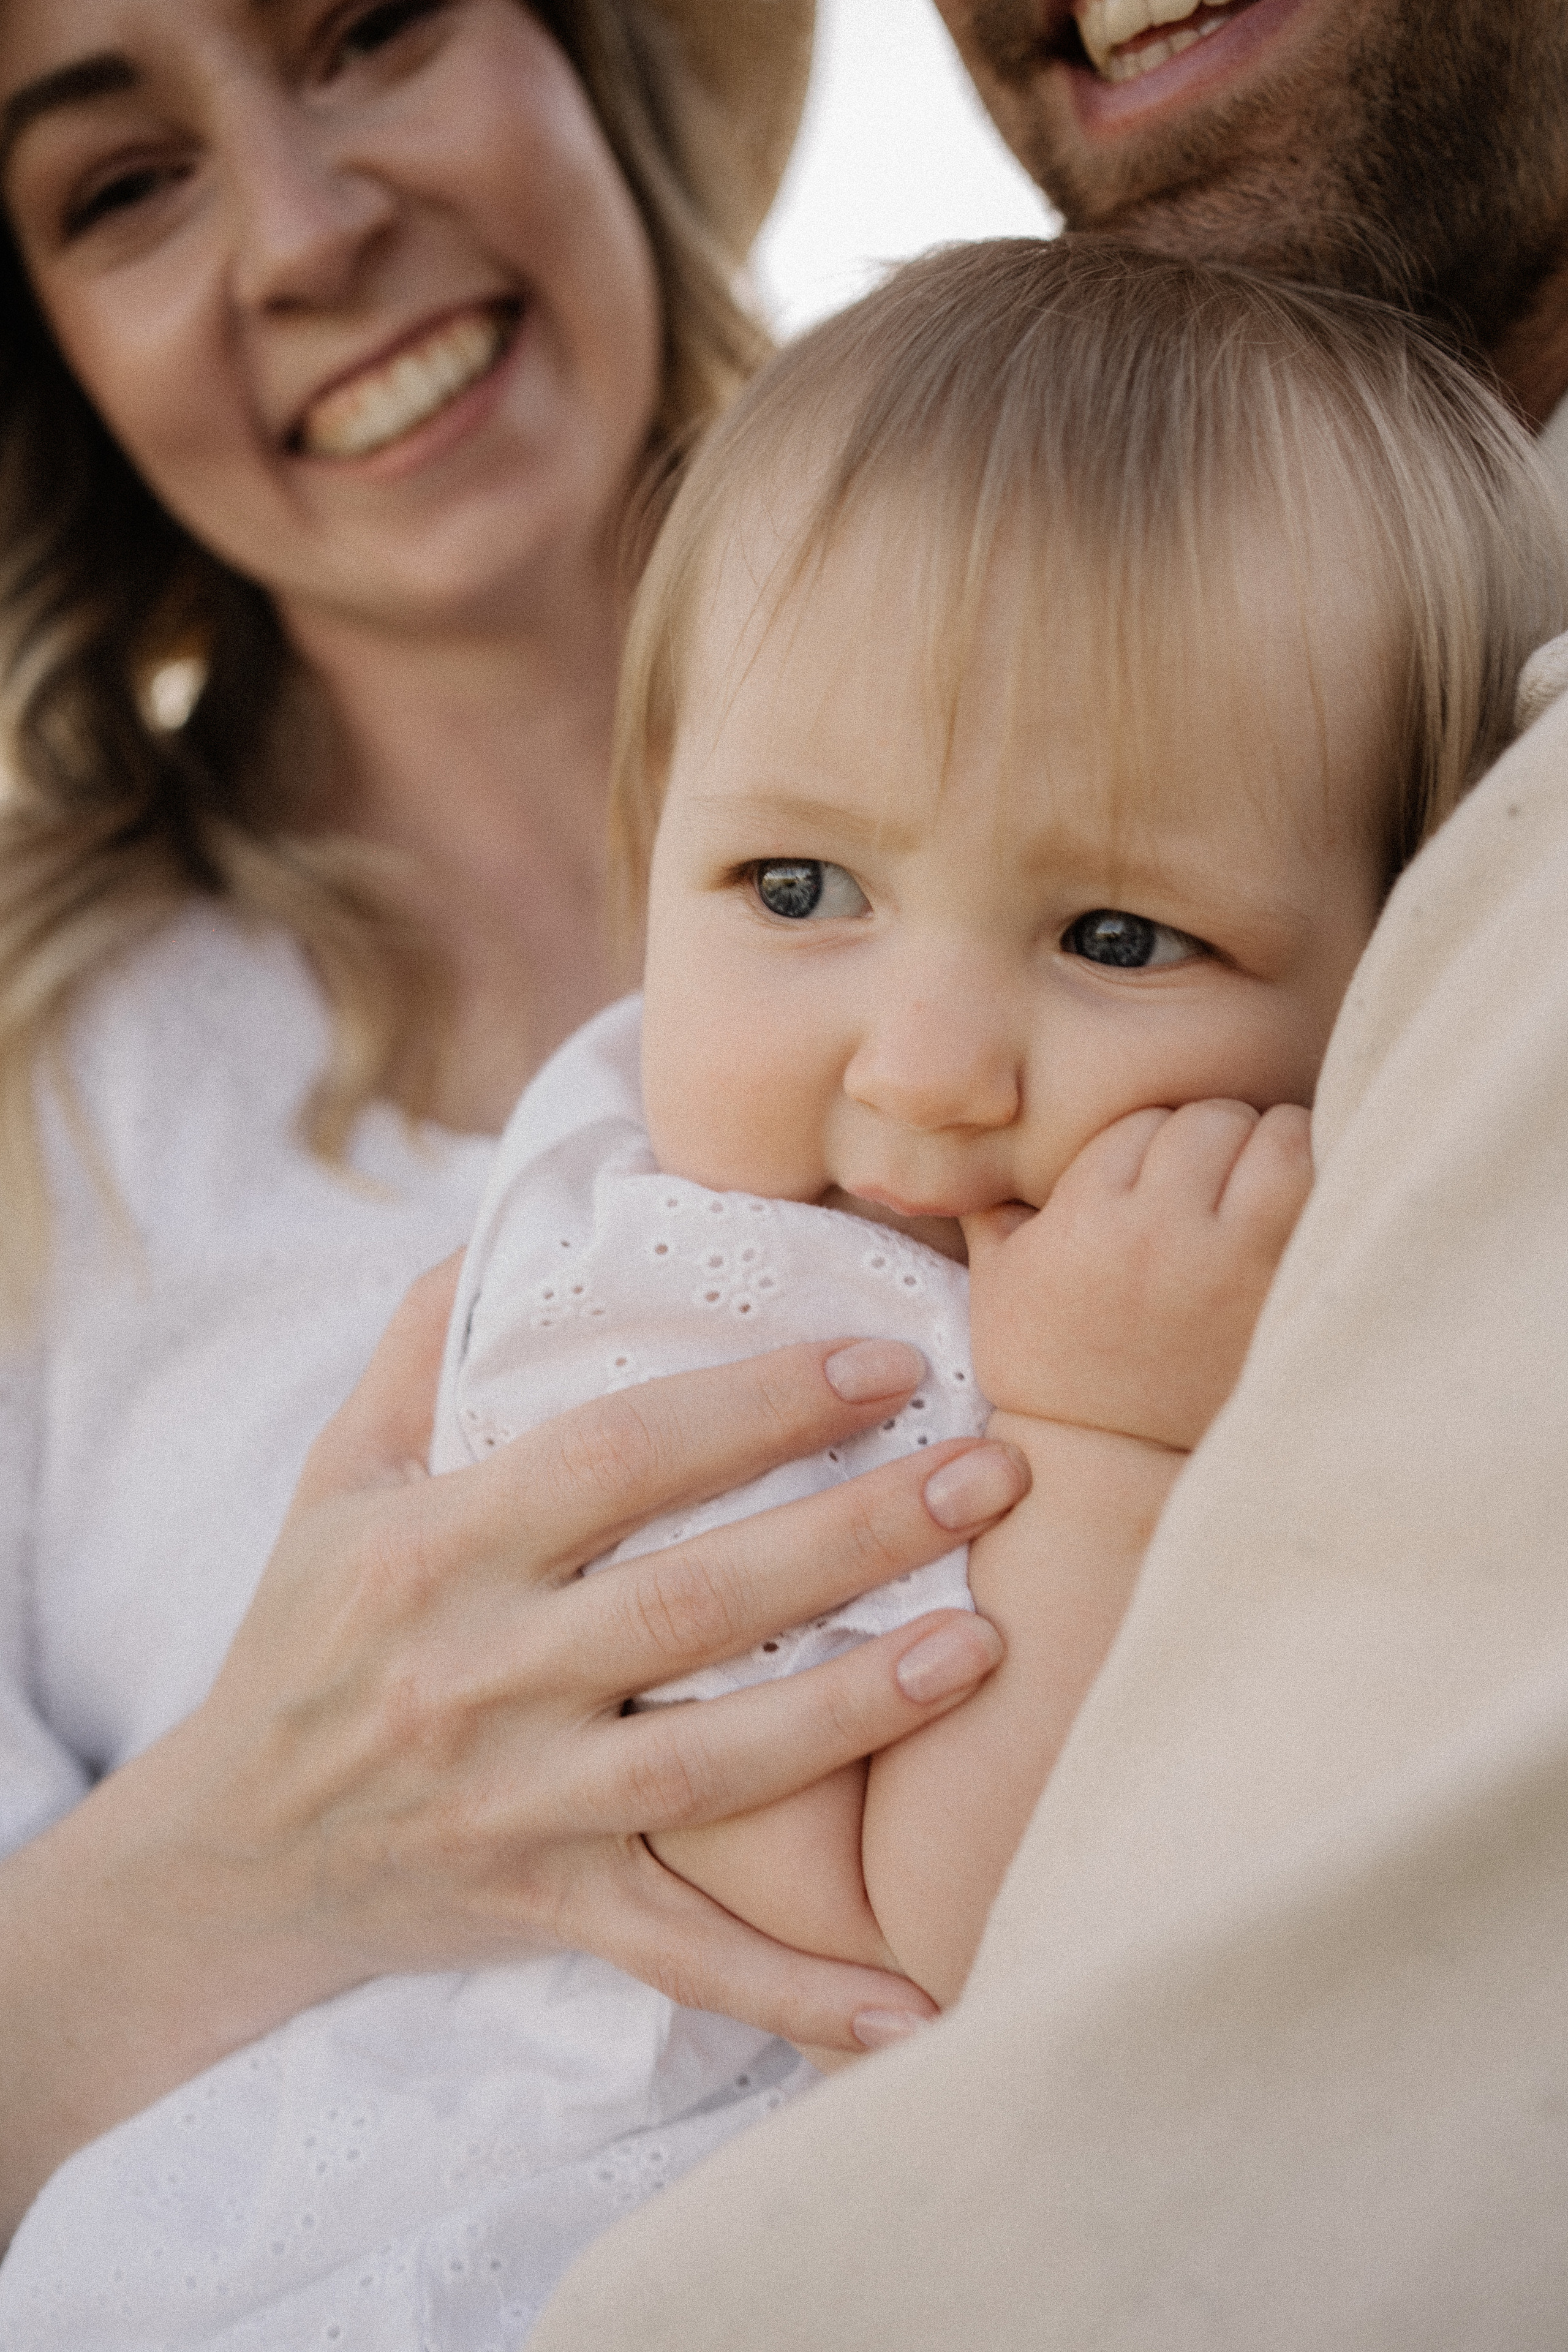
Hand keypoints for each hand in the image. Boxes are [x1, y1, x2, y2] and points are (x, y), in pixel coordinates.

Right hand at [0, 1260, 1019, 2234]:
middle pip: (692, 1601)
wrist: (221, 1857)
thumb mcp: (335, 1479)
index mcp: (432, 1552)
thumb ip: (420, 1345)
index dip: (756, 1406)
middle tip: (995, 1475)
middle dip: (853, 1533)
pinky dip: (799, 1994)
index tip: (885, 1363)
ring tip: (987, 1648)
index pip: (616, 1458)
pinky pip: (686, 1958)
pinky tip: (919, 2007)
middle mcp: (476, 1677)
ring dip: (857, 1711)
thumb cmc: (302, 1639)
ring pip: (711, 1764)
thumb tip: (513, 1225)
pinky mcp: (548, 1908)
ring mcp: (518, 1805)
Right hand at [963, 1101, 1311, 1450]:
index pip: (1141, 1122)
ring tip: (1263, 1179)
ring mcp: (1235, 1257)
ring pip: (1278, 1135)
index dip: (1148, 1147)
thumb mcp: (997, 1288)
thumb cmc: (1050, 1372)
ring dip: (1274, 1146)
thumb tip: (970, 1144)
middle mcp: (1161, 1230)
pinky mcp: (1290, 1285)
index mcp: (1088, 1220)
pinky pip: (1323, 1189)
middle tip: (1209, 1180)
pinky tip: (1298, 1209)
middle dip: (1210, 1141)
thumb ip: (991, 1207)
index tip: (1149, 1183)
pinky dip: (1317, 1184)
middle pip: (1209, 1121)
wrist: (1117, 1464)